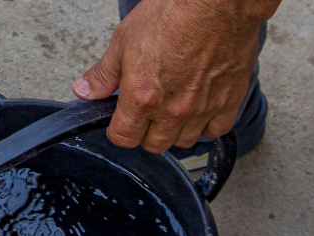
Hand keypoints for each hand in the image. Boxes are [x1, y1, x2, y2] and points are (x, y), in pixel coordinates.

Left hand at [73, 0, 278, 152]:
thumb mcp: (123, 41)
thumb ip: (104, 74)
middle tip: (146, 112)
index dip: (119, 131)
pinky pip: (216, 130)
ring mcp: (203, 108)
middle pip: (154, 144)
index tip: (121, 121)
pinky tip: (199, 109)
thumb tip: (84, 91)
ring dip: (175, 130)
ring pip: (185, 141)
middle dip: (145, 132)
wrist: (216, 3)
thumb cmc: (172, 15)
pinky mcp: (230, 100)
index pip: (123, 138)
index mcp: (142, 98)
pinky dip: (206, 125)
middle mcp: (173, 110)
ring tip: (172, 109)